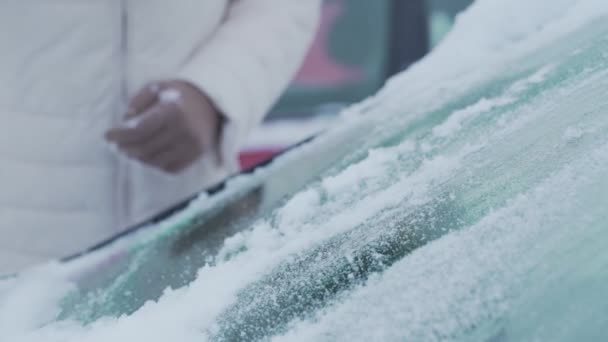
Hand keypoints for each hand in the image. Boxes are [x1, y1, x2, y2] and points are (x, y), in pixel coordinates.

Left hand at [106, 80, 221, 173]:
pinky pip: (169, 168)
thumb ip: (138, 102)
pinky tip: (148, 155)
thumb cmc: (179, 94)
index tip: (107, 136)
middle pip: (145, 148)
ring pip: (155, 161)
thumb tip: (125, 123)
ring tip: (129, 150)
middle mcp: (185, 130)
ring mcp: (192, 145)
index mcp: (173, 110)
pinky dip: (154, 164)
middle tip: (115, 145)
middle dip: (125, 148)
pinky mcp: (196, 155)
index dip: (120, 135)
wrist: (212, 102)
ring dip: (138, 157)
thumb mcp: (157, 88)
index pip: (139, 129)